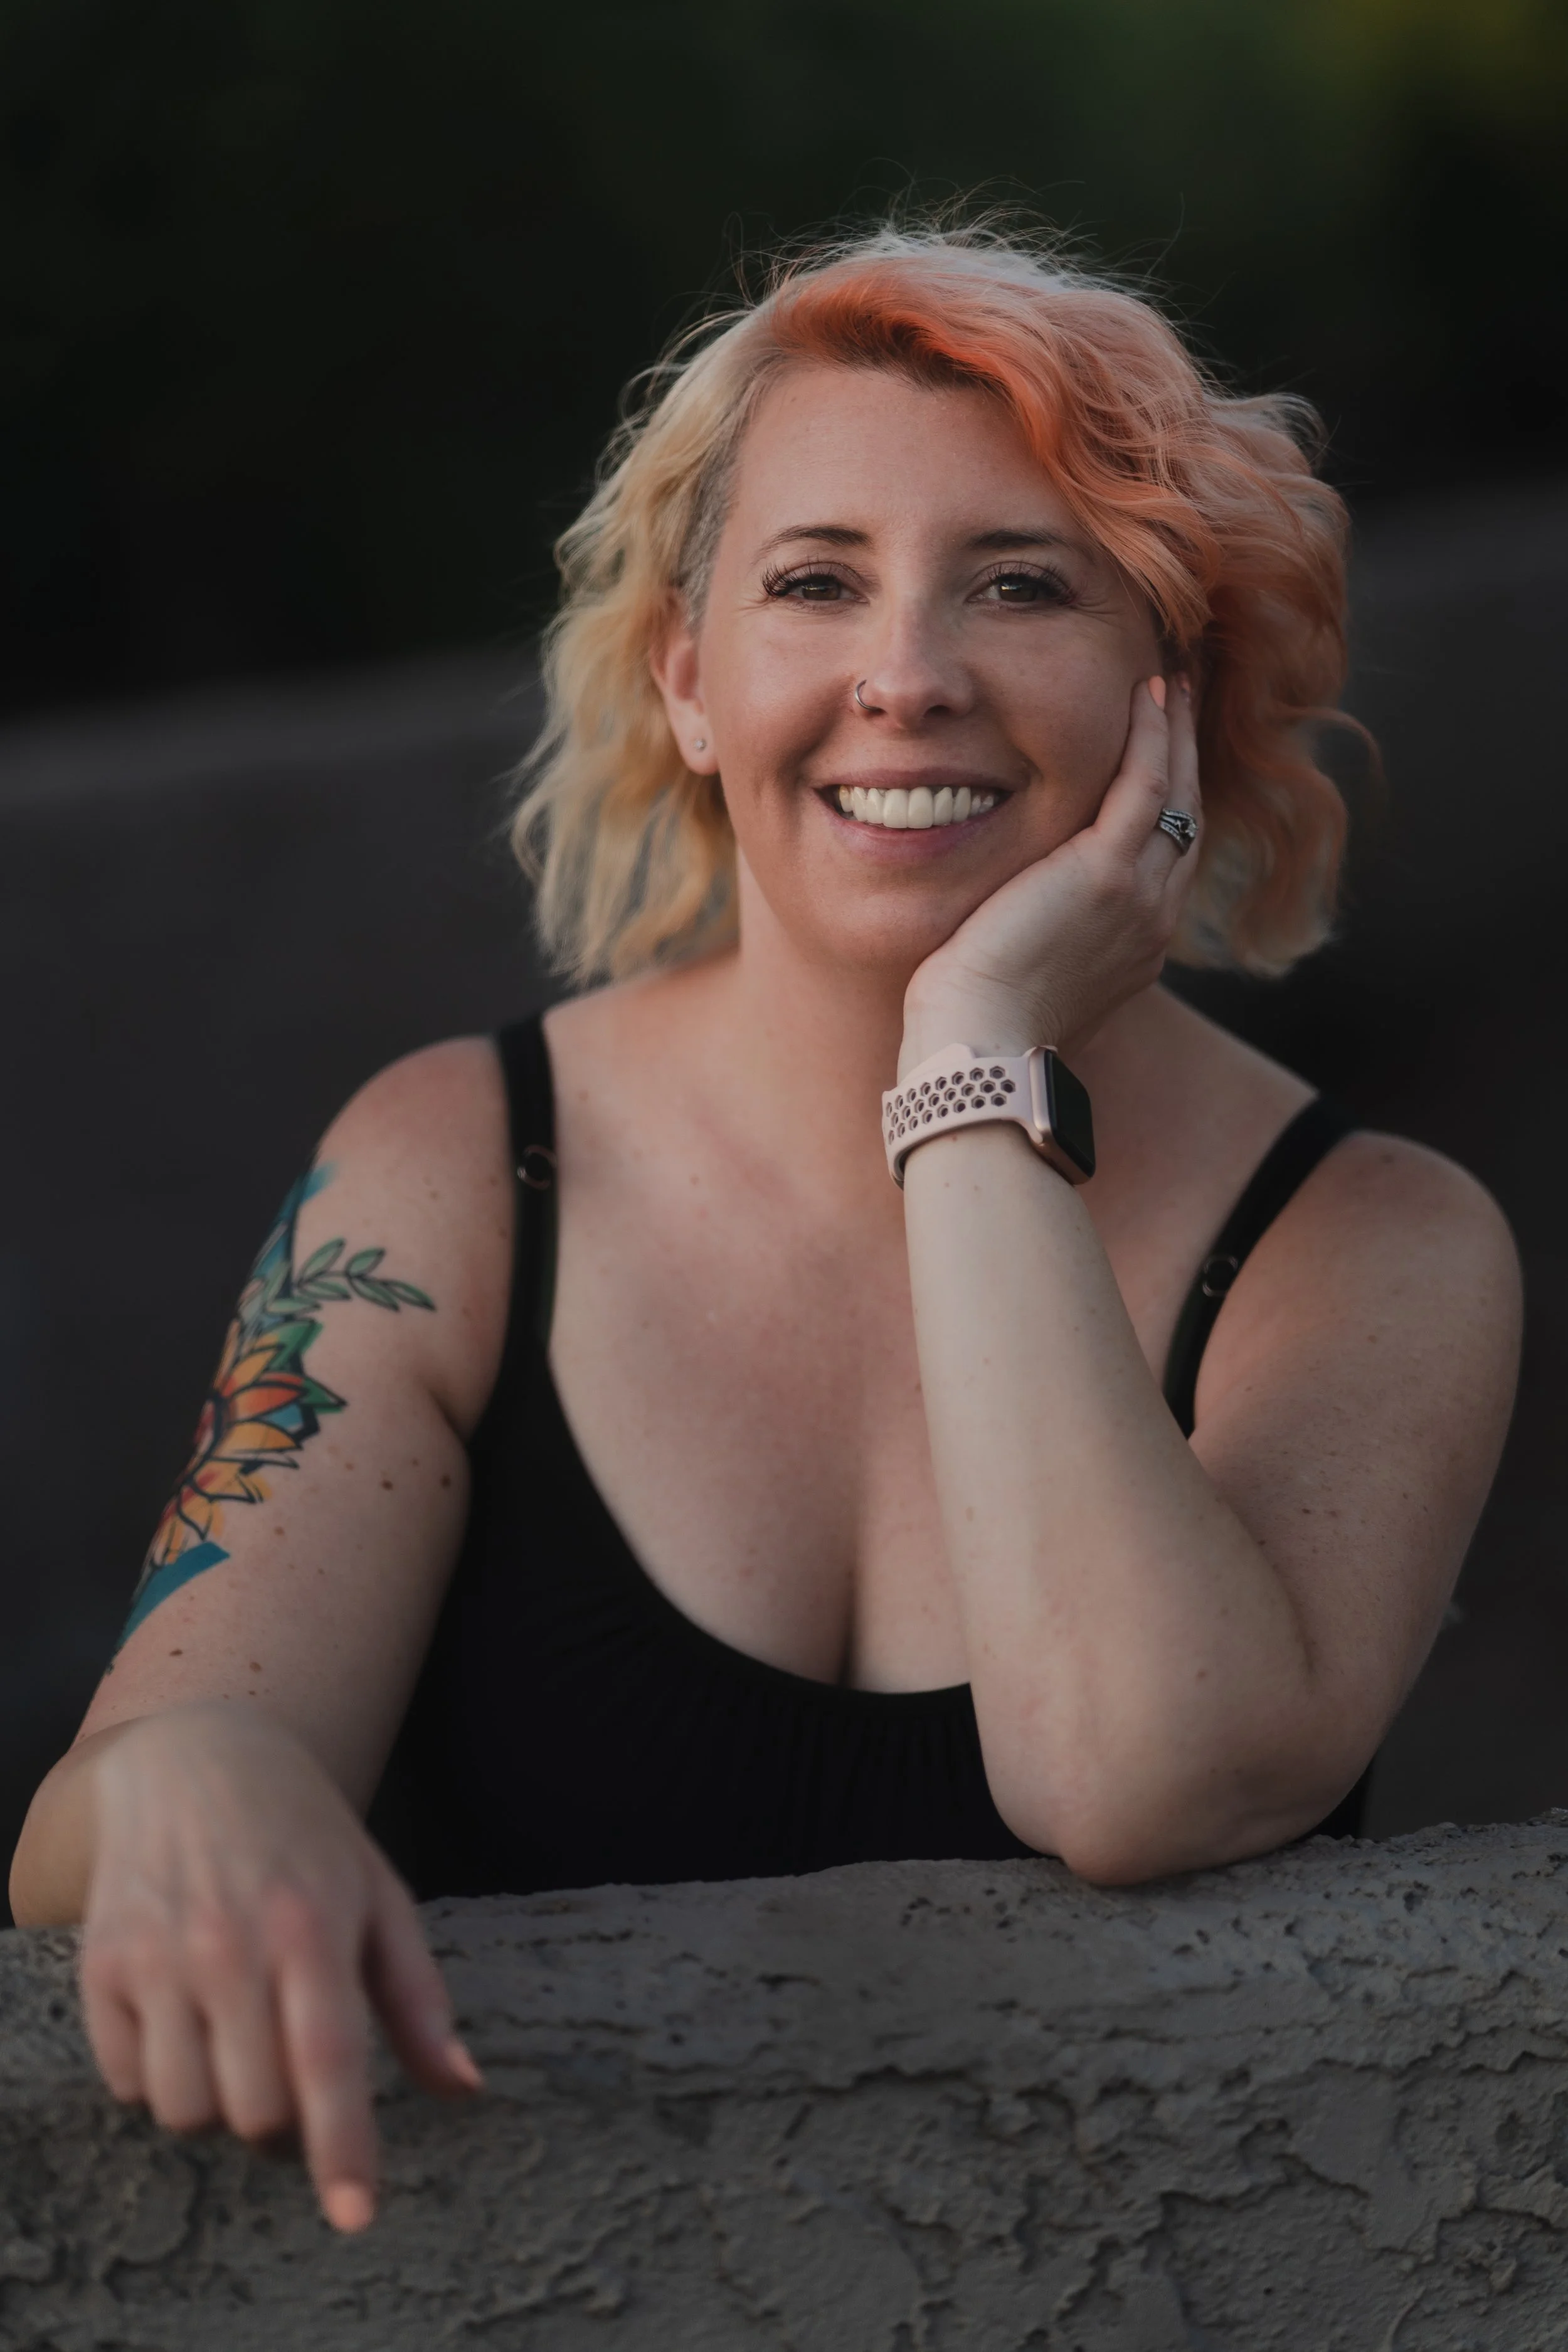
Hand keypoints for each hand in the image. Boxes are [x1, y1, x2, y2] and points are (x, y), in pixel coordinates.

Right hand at [76, 1704, 479, 2232]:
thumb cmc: (303, 1836)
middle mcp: (230, 1942)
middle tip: (288, 2066)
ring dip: (218, 2107)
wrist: (193, 1757)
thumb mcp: (377, 1893)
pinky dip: (160, 2077)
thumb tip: (464, 2088)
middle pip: (256, 2107)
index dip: (342, 2146)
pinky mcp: (101, 1963)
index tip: (355, 2214)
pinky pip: (128, 2083)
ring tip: (236, 2041)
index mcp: (312, 1923)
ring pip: (187, 2110)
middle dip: (282, 2119)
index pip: (329, 2058)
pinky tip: (184, 2018)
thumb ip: (418, 1996)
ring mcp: (158, 1954)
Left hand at [900, 676, 1200, 1071]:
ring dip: (1178, 730)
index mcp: (1133, 947)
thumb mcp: (1021, 981)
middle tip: (1182, 697)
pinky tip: (1151, 691)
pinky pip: (1148, 782)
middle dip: (1185, 755)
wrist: (981, 1052)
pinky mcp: (1110, 872)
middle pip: (1185, 817)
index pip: (1162, 858)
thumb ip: (1036, 944)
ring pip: (1177, 792)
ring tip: (1174, 678)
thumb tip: (1011, 932)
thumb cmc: (976, 1029)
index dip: (1166, 800)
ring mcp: (1140, 895)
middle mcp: (1152, 920)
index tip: (1159, 756)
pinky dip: (1154, 733)